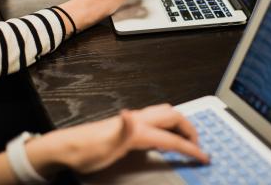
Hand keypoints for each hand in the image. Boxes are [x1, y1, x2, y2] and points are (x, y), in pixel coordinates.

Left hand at [26, 104, 208, 176]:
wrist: (66, 147)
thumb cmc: (85, 151)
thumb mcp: (104, 146)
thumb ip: (122, 130)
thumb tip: (130, 113)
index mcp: (138, 128)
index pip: (171, 138)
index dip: (190, 148)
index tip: (204, 157)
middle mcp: (138, 119)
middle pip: (173, 117)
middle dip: (190, 129)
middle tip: (199, 145)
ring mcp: (133, 119)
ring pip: (165, 114)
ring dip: (180, 124)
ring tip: (186, 138)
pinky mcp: (127, 123)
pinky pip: (156, 119)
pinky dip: (169, 125)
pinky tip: (164, 136)